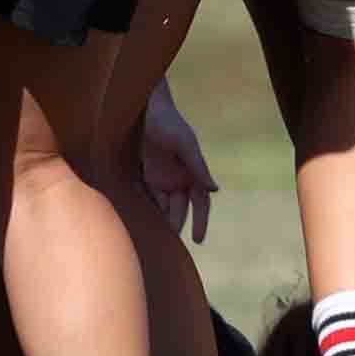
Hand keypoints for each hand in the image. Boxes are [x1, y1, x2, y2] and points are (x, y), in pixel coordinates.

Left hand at [140, 78, 218, 242]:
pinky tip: (139, 222)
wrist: (142, 106)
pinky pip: (146, 197)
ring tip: (153, 242)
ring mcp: (161, 176)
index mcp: (193, 172)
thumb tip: (215, 189)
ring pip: (162, 206)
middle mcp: (179, 177)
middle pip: (179, 209)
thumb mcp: (184, 143)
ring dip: (159, 221)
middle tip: (169, 249)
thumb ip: (198, 166)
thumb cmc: (166, 122)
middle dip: (176, 226)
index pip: (200, 203)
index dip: (200, 221)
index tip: (198, 240)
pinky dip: (144, 208)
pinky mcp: (145, 174)